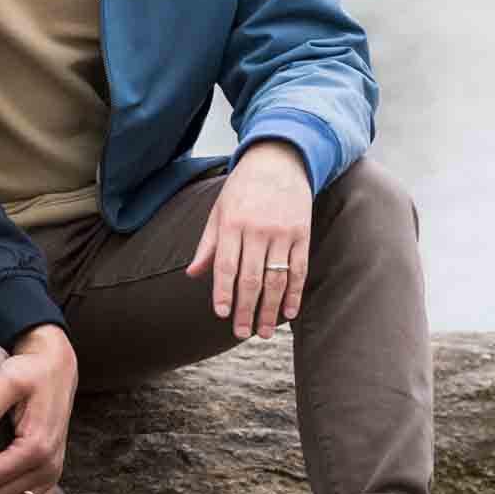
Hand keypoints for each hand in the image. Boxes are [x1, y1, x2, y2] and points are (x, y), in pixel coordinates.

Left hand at [186, 140, 313, 338]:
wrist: (278, 159)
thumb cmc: (242, 188)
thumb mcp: (219, 210)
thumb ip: (207, 244)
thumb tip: (192, 274)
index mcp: (232, 224)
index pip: (225, 266)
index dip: (223, 292)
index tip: (221, 315)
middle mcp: (257, 229)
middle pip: (251, 278)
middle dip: (246, 309)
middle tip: (242, 333)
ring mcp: (282, 232)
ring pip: (276, 279)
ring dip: (271, 309)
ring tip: (265, 332)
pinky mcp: (302, 233)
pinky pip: (299, 269)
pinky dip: (295, 293)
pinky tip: (289, 312)